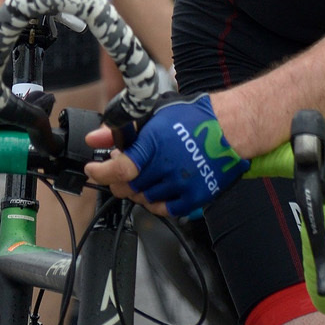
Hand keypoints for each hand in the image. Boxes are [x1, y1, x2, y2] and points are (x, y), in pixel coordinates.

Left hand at [88, 94, 248, 218]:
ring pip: (144, 199)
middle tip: (120, 171)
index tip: (93, 169)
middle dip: (117, 180)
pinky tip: (157, 190)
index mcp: (154, 144)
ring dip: (137, 190)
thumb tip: (95, 138)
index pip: (119, 169)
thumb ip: (121, 130)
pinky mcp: (194, 197)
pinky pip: (166, 210)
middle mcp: (166, 167)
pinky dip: (156, 203)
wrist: (230, 129)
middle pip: (129, 187)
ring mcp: (181, 184)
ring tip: (143, 175)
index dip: (101, 172)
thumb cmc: (193, 118)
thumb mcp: (153, 115)